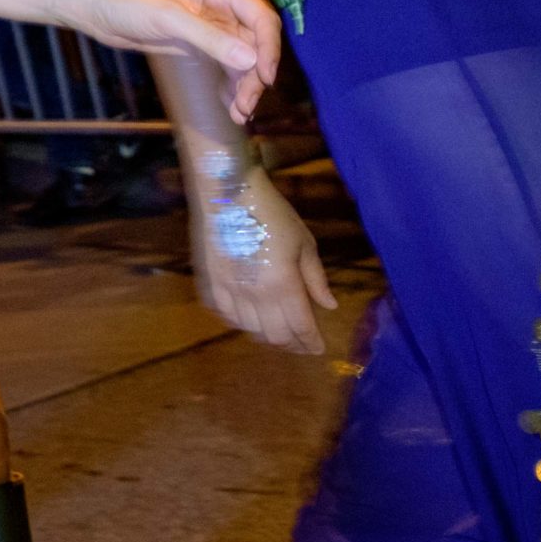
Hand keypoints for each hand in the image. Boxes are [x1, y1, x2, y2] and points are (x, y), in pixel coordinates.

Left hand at [70, 0, 280, 124]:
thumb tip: (251, 60)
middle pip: (254, 39)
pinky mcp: (195, 37)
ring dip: (244, 83)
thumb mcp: (168, 17)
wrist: (90, 4)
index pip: (260, 16)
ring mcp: (208, 20)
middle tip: (246, 105)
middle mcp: (219, 1)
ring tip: (240, 113)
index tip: (264, 78)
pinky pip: (223, 60)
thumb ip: (210, 37)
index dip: (268, 48)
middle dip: (255, 73)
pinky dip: (229, 81)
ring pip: (241, 54)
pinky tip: (230, 105)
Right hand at [188, 155, 334, 353]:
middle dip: (292, 344)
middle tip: (301, 344)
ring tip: (278, 332)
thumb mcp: (304, 243)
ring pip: (250, 329)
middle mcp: (255, 294)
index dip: (312, 342)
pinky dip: (241, 323)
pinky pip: (226, 315)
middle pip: (275, 335)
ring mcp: (229, 290)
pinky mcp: (210, 282)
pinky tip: (250, 318)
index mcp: (282, 285)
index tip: (320, 349)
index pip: (301, 327)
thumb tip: (329, 306)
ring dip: (267, 335)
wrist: (228, 192)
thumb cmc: (272, 213)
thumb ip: (316, 278)